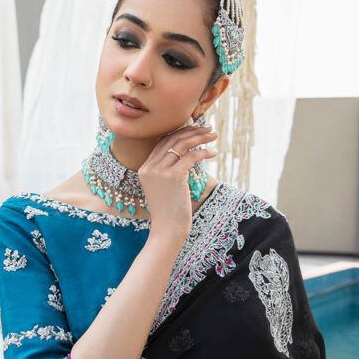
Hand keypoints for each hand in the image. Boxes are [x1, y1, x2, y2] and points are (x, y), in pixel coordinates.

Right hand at [138, 124, 216, 241]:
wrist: (167, 229)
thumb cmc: (170, 211)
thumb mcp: (166, 187)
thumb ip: (170, 170)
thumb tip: (188, 154)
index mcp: (145, 168)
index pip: (163, 142)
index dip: (180, 133)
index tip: (195, 129)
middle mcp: (149, 167)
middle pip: (172, 139)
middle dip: (192, 131)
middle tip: (208, 129)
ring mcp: (159, 171)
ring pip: (181, 145)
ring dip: (200, 138)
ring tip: (213, 135)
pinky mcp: (172, 176)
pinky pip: (190, 157)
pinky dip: (203, 152)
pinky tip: (213, 153)